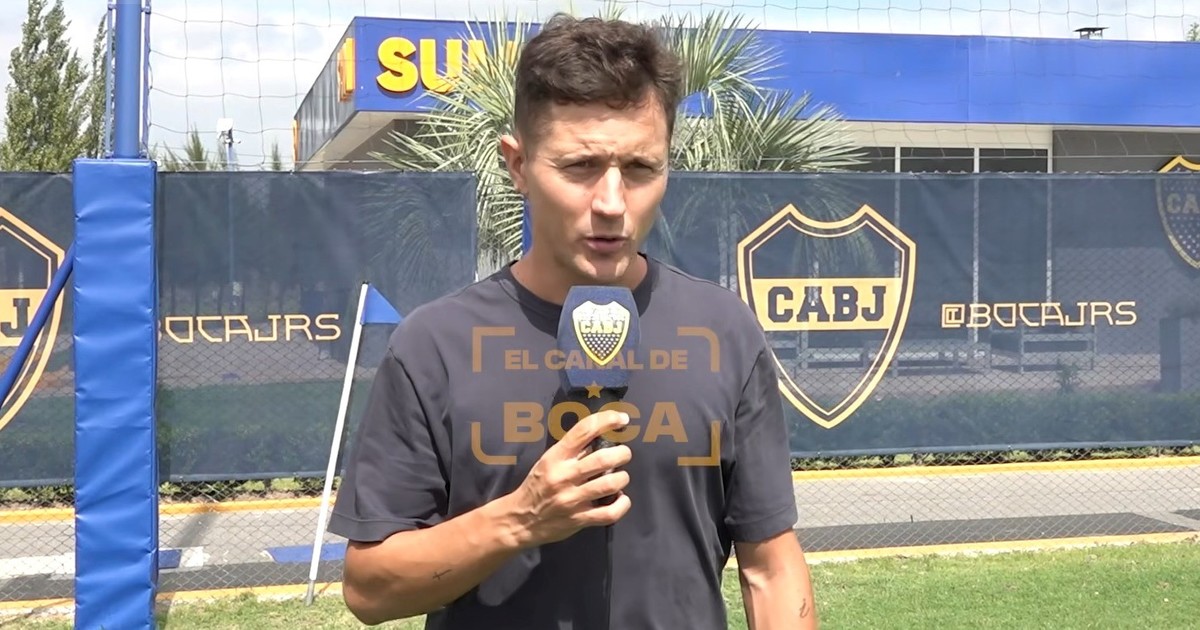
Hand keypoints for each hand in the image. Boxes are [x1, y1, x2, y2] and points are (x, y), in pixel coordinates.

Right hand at [505, 410, 632, 547]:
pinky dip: (623, 504)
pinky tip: (621, 498)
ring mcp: (572, 500)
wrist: (520, 520)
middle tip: (624, 454)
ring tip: (621, 477)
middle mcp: (564, 476)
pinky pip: (610, 512)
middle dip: (622, 453)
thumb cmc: (537, 486)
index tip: (622, 419)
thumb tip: (602, 438)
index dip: (607, 420)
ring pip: (610, 484)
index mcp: (555, 457)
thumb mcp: (548, 462)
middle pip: (603, 459)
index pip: (584, 430)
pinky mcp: (579, 519)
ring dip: (623, 478)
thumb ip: (572, 452)